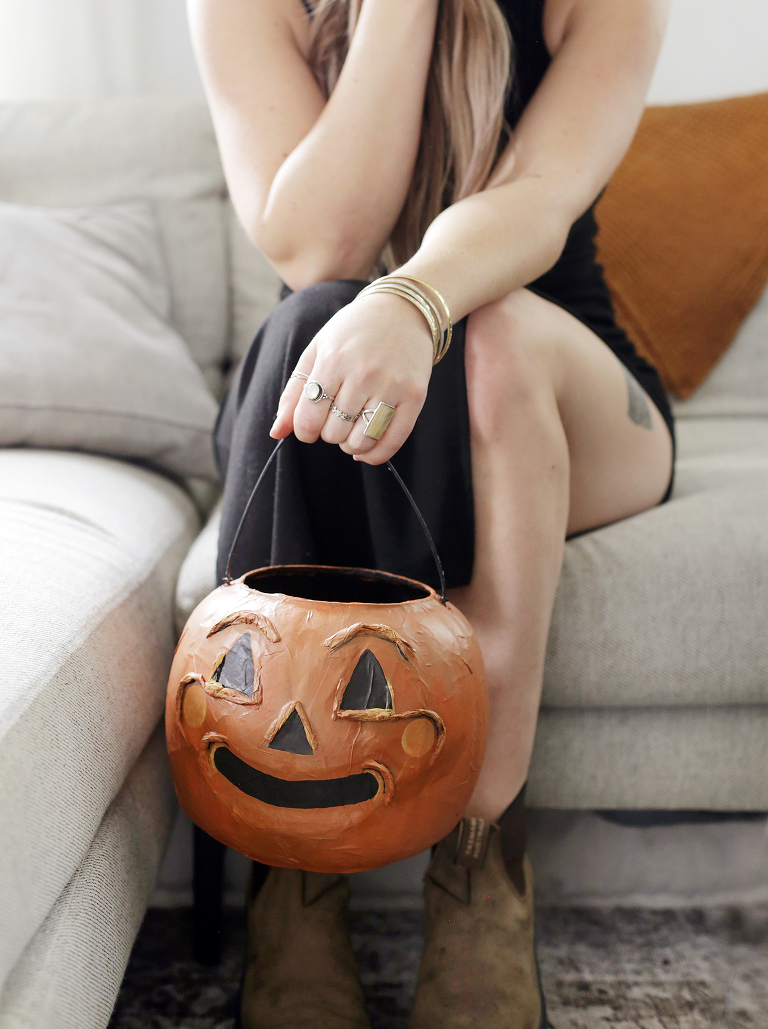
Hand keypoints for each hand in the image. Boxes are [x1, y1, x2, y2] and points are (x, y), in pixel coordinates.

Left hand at [270, 291, 433, 464]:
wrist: (403, 310)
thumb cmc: (353, 332)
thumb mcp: (317, 351)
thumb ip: (294, 393)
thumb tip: (276, 432)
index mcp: (334, 360)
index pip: (309, 418)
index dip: (304, 431)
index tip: (309, 425)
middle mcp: (363, 374)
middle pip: (334, 432)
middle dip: (328, 432)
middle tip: (335, 417)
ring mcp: (392, 386)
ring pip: (361, 441)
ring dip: (349, 445)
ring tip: (350, 429)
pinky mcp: (415, 397)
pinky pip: (392, 442)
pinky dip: (374, 454)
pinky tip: (365, 449)